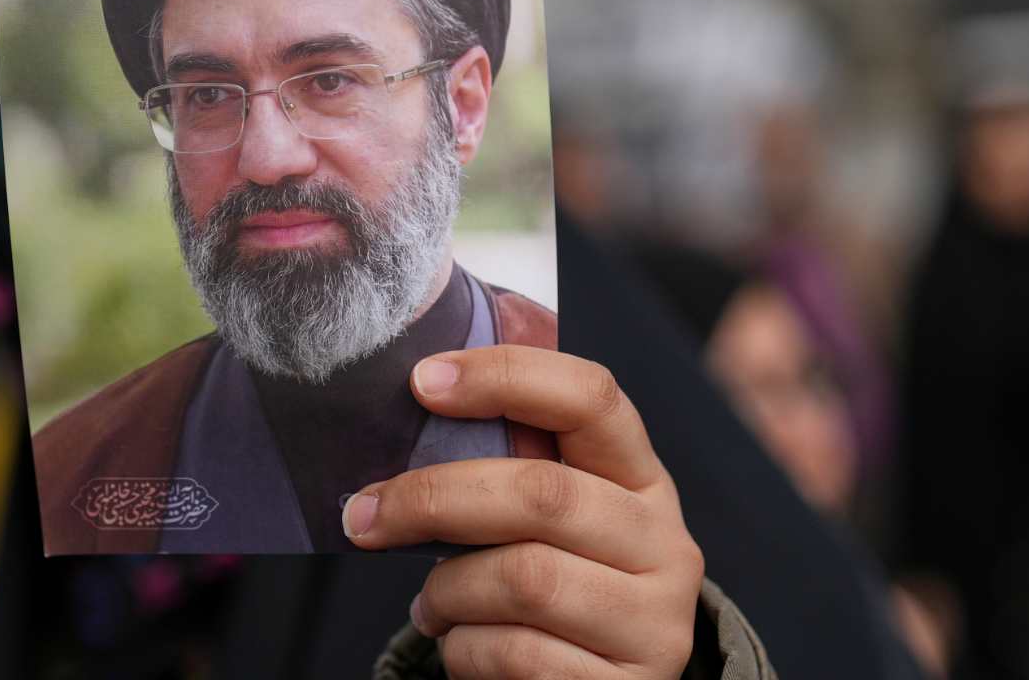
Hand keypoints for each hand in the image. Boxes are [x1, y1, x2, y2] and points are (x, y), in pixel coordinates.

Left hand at [341, 345, 703, 678]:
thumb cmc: (550, 587)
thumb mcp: (546, 523)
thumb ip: (503, 474)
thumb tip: (403, 432)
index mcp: (640, 479)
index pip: (591, 398)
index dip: (506, 376)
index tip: (423, 382)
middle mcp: (664, 543)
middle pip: (543, 493)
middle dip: (435, 498)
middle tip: (364, 515)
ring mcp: (653, 622)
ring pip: (525, 579)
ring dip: (448, 590)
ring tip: (431, 604)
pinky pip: (516, 653)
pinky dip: (463, 649)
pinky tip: (460, 645)